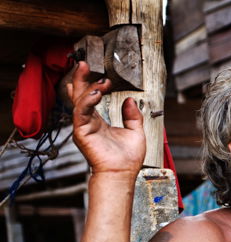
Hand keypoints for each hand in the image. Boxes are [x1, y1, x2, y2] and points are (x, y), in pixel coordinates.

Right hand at [68, 61, 145, 175]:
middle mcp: (89, 122)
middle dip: (81, 79)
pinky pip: (81, 112)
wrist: (123, 173)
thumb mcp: (136, 132)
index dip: (93, 85)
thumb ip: (133, 115)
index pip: (91, 99)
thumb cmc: (128, 158)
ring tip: (100, 81)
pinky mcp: (82, 132)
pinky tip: (96, 93)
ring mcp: (84, 127)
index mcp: (99, 122)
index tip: (104, 76)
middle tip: (83, 64)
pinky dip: (87, 101)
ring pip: (79, 101)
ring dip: (87, 88)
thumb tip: (131, 100)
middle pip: (80, 96)